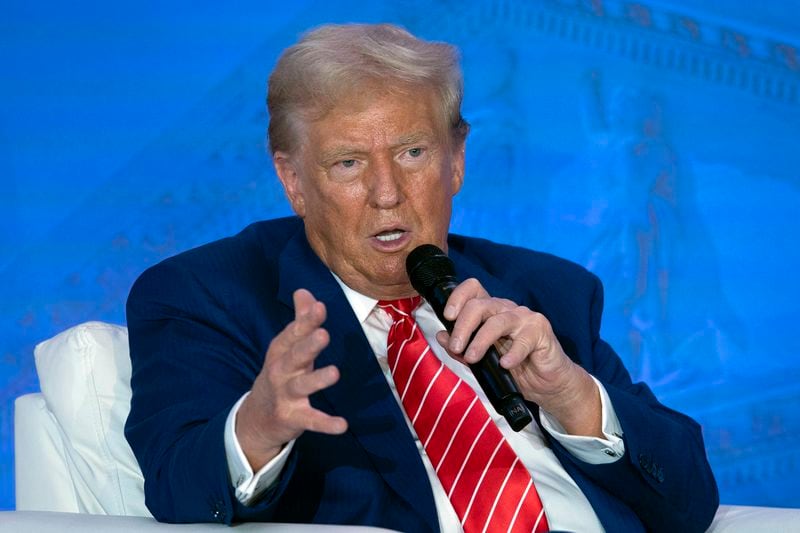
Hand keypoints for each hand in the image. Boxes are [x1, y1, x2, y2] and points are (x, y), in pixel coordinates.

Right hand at [237, 289, 347, 469]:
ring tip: (335, 373)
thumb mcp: (286, 348)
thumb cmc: (280, 374)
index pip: (293, 334)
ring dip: (317, 380)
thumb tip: (304, 291)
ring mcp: (285, 396)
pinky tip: (342, 424)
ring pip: (301, 386)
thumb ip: (300, 320)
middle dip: (308, 346)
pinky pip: (311, 420)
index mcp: (281, 351)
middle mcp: (280, 372)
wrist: (256, 417)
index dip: (306, 321)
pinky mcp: (293, 418)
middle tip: (324, 334)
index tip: (320, 307)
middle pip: (294, 356)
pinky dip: (326, 423)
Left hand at [434, 278, 601, 436]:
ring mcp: (525, 318)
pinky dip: (512, 353)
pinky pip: (523, 340)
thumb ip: (461, 349)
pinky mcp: (541, 331)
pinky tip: (505, 364)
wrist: (547, 385)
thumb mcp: (482, 361)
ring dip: (481, 340)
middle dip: (463, 326)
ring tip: (472, 358)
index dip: (458, 297)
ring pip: (498, 321)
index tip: (447, 317)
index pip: (473, 290)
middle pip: (480, 305)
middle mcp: (507, 310)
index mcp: (491, 311)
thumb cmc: (515, 369)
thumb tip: (440, 335)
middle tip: (457, 347)